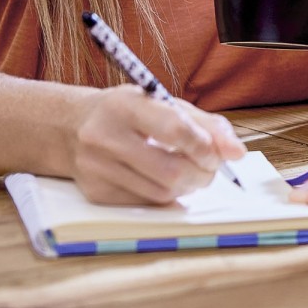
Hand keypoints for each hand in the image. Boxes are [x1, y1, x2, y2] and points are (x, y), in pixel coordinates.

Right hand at [67, 85, 245, 204]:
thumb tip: (237, 153)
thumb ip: (206, 124)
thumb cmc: (130, 112)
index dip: (204, 146)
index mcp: (125, 105)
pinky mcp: (95, 193)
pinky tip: (162, 180)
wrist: (70, 127)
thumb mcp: (164, 104)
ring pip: (161, 193)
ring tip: (188, 172)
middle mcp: (105, 137)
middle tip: (209, 168)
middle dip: (202, 174)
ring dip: (187, 187)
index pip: (175, 130)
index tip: (216, 153)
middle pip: (171, 171)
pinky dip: (165, 196)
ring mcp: (96, 168)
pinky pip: (145, 204)